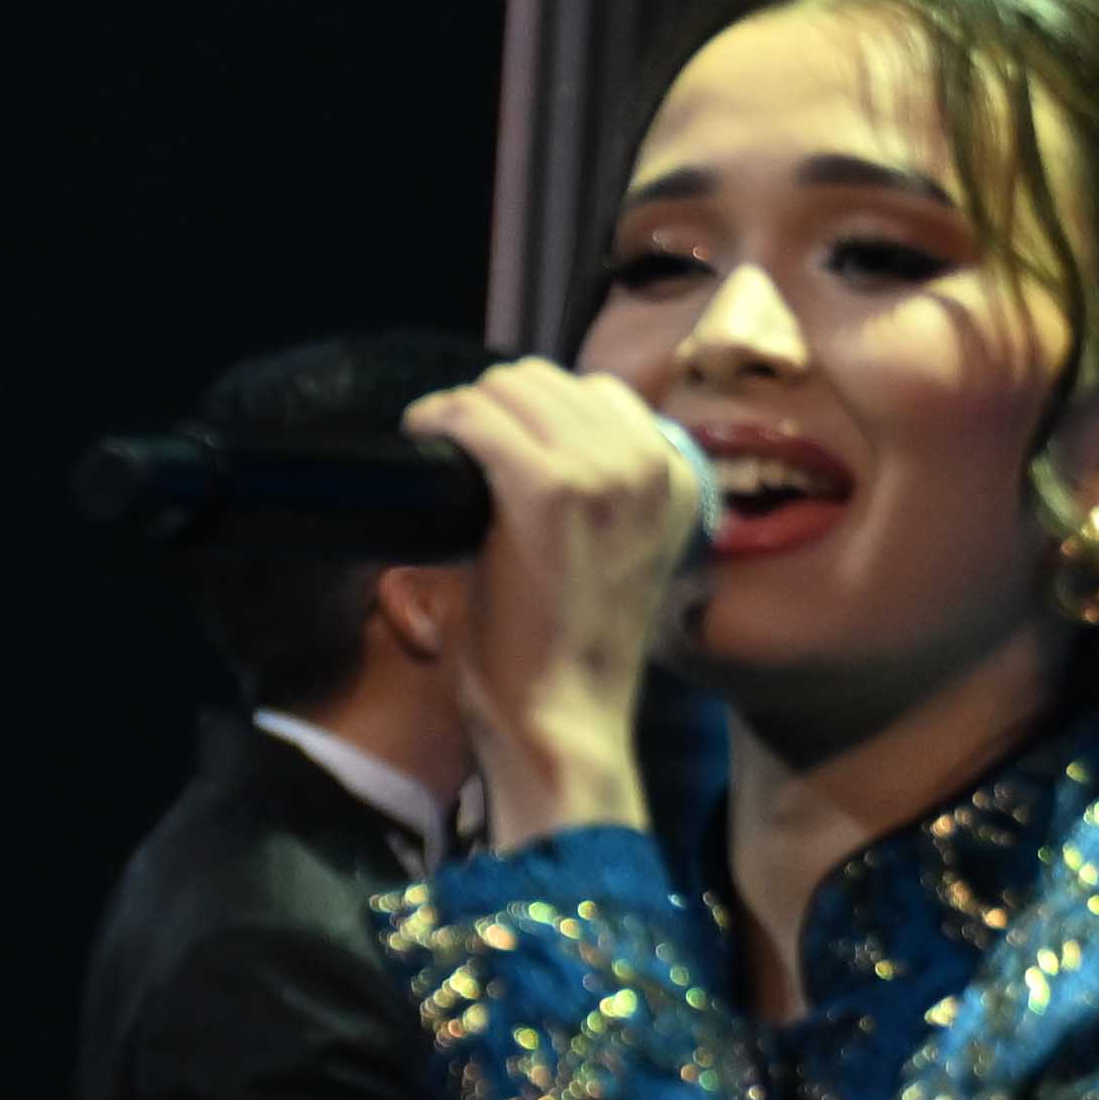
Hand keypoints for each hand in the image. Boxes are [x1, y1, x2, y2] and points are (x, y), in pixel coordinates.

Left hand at [400, 358, 689, 850]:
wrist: (564, 718)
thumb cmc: (567, 654)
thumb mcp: (609, 557)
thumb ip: (593, 497)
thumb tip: (527, 444)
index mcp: (678, 479)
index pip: (598, 395)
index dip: (532, 409)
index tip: (490, 436)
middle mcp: (654, 465)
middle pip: (550, 381)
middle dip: (492, 402)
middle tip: (451, 437)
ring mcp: (607, 474)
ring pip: (513, 388)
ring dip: (462, 407)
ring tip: (433, 436)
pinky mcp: (550, 491)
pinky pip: (479, 420)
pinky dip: (441, 418)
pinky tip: (420, 435)